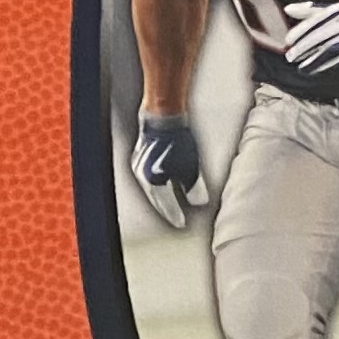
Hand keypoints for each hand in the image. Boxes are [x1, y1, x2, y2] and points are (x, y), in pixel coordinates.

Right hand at [129, 110, 203, 228]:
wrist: (162, 114)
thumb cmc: (178, 136)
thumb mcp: (191, 162)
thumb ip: (193, 184)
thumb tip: (199, 202)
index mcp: (154, 178)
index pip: (165, 203)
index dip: (174, 214)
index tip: (182, 224)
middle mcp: (143, 176)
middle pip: (156, 199)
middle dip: (167, 210)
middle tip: (177, 219)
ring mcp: (139, 167)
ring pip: (152, 189)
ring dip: (162, 199)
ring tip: (172, 208)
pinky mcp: (140, 160)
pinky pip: (150, 179)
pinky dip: (159, 187)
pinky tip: (166, 188)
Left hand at [283, 0, 338, 74]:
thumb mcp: (337, 10)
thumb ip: (312, 10)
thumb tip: (287, 9)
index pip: (318, 19)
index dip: (302, 30)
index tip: (288, 40)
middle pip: (323, 33)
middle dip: (305, 45)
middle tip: (290, 56)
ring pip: (332, 46)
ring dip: (315, 58)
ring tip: (300, 67)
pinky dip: (328, 64)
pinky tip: (316, 70)